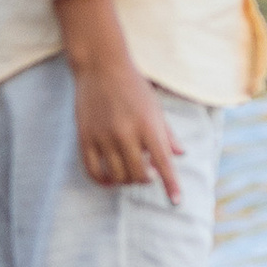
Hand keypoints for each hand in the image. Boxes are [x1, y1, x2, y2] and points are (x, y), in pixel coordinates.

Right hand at [74, 52, 182, 200]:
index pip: (163, 163)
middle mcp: (126, 132)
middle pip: (139, 174)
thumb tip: (181, 154)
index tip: (176, 201)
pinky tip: (110, 180)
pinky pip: (93, 170)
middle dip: (146, 179)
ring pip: (117, 175)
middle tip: (148, 173)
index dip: (171, 185)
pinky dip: (103, 181)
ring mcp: (103, 136)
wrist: (100, 65)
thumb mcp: (155, 106)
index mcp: (148, 124)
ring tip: (130, 171)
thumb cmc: (133, 85)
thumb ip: (167, 133)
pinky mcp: (85, 137)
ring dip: (126, 180)